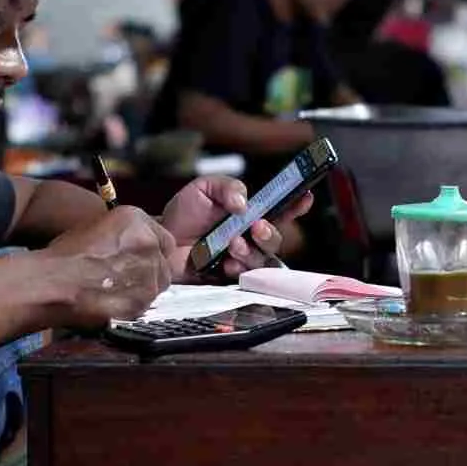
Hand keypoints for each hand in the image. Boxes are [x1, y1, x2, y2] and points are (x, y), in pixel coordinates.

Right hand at [43, 207, 175, 327]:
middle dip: (149, 272)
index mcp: (136, 220)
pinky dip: (134, 305)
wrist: (55, 283)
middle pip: (164, 264)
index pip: (164, 239)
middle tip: (123, 278)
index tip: (138, 260)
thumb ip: (124, 235)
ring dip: (142, 290)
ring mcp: (150, 273)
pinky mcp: (144, 300)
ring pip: (157, 286)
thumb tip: (133, 248)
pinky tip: (113, 304)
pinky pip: (147, 304)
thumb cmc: (65, 256)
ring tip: (115, 292)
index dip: (151, 252)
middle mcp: (149, 243)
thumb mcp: (96, 227)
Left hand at [158, 175, 313, 280]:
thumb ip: (227, 187)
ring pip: (264, 261)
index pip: (281, 209)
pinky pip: (247, 278)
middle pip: (276, 240)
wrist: (162, 240)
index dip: (296, 204)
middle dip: (270, 234)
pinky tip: (226, 264)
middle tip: (256, 227)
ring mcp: (242, 259)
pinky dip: (240, 269)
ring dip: (252, 252)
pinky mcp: (230, 278)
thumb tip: (244, 203)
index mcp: (251, 213)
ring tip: (233, 244)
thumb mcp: (204, 188)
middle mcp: (251, 237)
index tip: (305, 197)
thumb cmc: (184, 214)